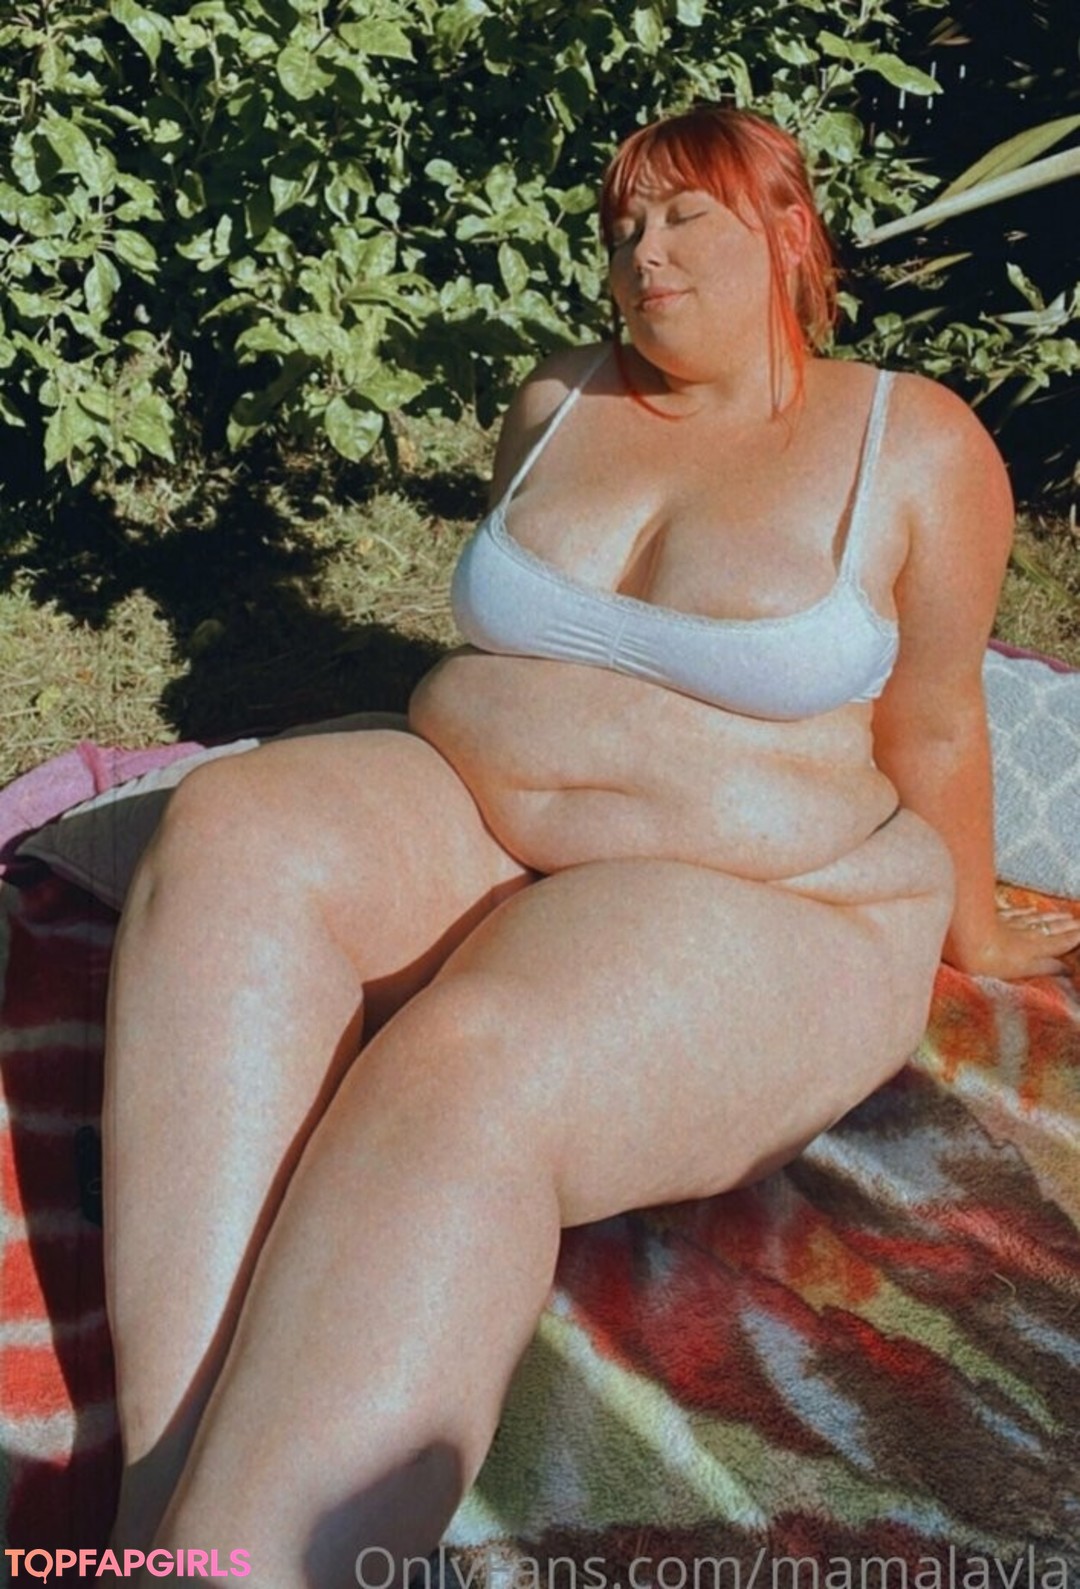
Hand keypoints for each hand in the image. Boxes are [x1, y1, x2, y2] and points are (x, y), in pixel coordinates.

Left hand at [951, 906, 1079, 979]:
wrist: (962, 939)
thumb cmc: (991, 961)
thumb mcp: (1022, 969)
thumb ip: (1045, 968)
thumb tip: (1067, 969)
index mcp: (1034, 947)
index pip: (1058, 942)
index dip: (1072, 937)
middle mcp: (1025, 933)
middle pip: (1049, 928)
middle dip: (1065, 925)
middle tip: (1078, 920)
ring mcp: (1009, 924)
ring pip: (1035, 918)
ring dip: (1050, 917)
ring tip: (1063, 914)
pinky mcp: (993, 917)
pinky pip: (1016, 912)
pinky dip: (1027, 910)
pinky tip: (1030, 908)